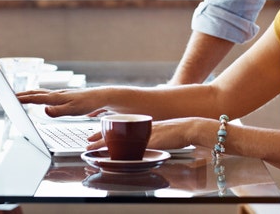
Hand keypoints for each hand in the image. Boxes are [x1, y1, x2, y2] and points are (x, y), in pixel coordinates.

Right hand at [16, 88, 103, 117]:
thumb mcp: (73, 110)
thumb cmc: (87, 103)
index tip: (11, 98)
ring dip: (30, 94)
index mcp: (56, 98)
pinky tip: (39, 99)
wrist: (99, 97)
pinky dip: (38, 96)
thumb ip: (58, 111)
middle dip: (23, 95)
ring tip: (21, 97)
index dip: (23, 98)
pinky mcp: (63, 97)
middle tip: (11, 96)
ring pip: (41, 93)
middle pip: (36, 93)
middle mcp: (56, 94)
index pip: (36, 97)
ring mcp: (60, 95)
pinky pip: (46, 95)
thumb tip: (44, 110)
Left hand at [83, 117, 202, 152]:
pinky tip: (112, 154)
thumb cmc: (179, 131)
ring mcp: (144, 134)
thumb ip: (152, 133)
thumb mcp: (162, 130)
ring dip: (105, 144)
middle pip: (116, 132)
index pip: (120, 127)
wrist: (190, 127)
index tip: (95, 135)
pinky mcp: (150, 140)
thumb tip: (147, 139)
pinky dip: (121, 150)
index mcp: (142, 125)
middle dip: (101, 137)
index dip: (107, 131)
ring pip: (120, 138)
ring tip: (92, 146)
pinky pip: (131, 146)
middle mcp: (140, 128)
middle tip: (88, 142)